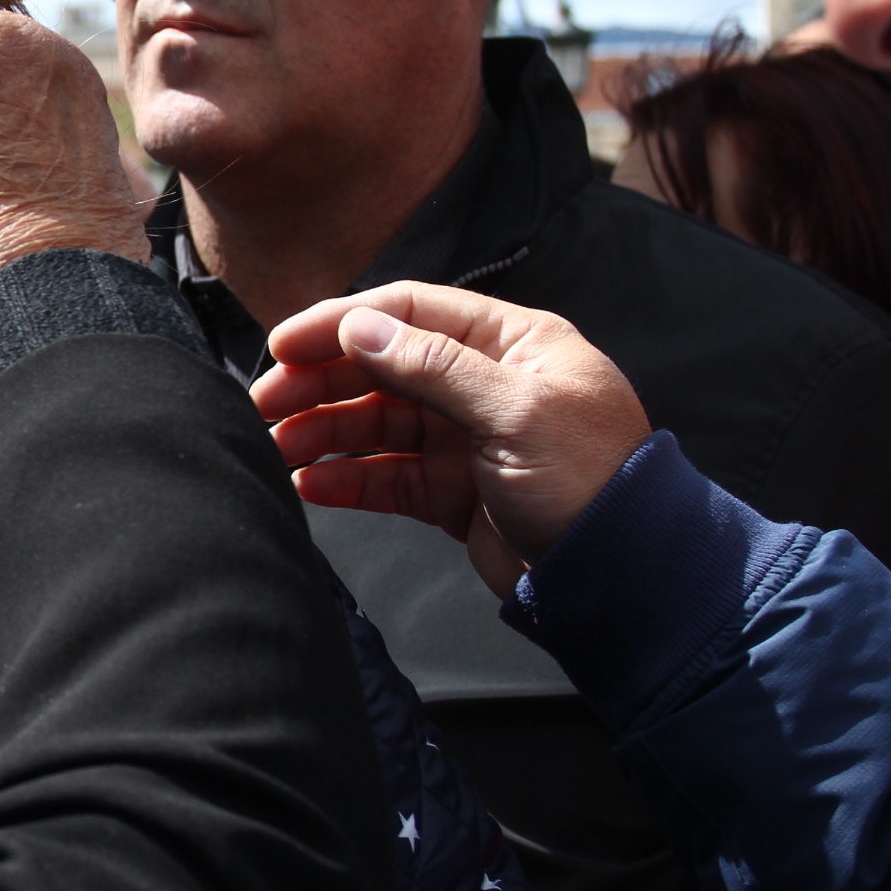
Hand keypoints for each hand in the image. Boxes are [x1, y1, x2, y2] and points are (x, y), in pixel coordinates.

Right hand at [250, 283, 652, 595]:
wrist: (624, 577)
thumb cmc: (590, 482)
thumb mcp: (515, 411)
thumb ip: (433, 366)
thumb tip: (359, 328)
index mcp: (513, 344)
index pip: (409, 314)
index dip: (341, 324)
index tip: (284, 345)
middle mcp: (486, 384)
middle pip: (383, 368)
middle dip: (320, 382)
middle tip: (266, 402)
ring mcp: (468, 439)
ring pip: (377, 423)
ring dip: (324, 432)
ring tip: (279, 449)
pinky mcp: (455, 491)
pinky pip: (387, 475)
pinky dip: (348, 478)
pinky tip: (312, 485)